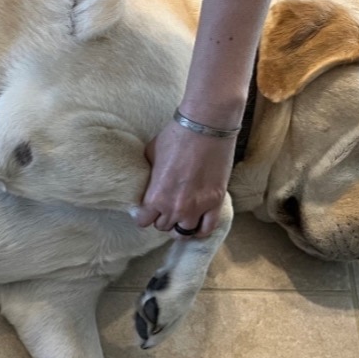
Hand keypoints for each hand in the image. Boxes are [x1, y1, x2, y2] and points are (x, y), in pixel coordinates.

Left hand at [135, 119, 232, 237]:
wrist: (206, 126)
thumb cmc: (175, 136)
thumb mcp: (150, 156)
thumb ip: (148, 177)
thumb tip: (146, 185)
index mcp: (155, 197)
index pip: (143, 222)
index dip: (144, 216)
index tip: (147, 210)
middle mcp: (175, 207)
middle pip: (163, 226)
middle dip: (162, 218)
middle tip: (165, 207)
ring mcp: (197, 207)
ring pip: (184, 231)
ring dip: (180, 225)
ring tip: (181, 215)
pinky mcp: (215, 202)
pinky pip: (207, 228)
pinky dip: (201, 229)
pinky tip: (197, 222)